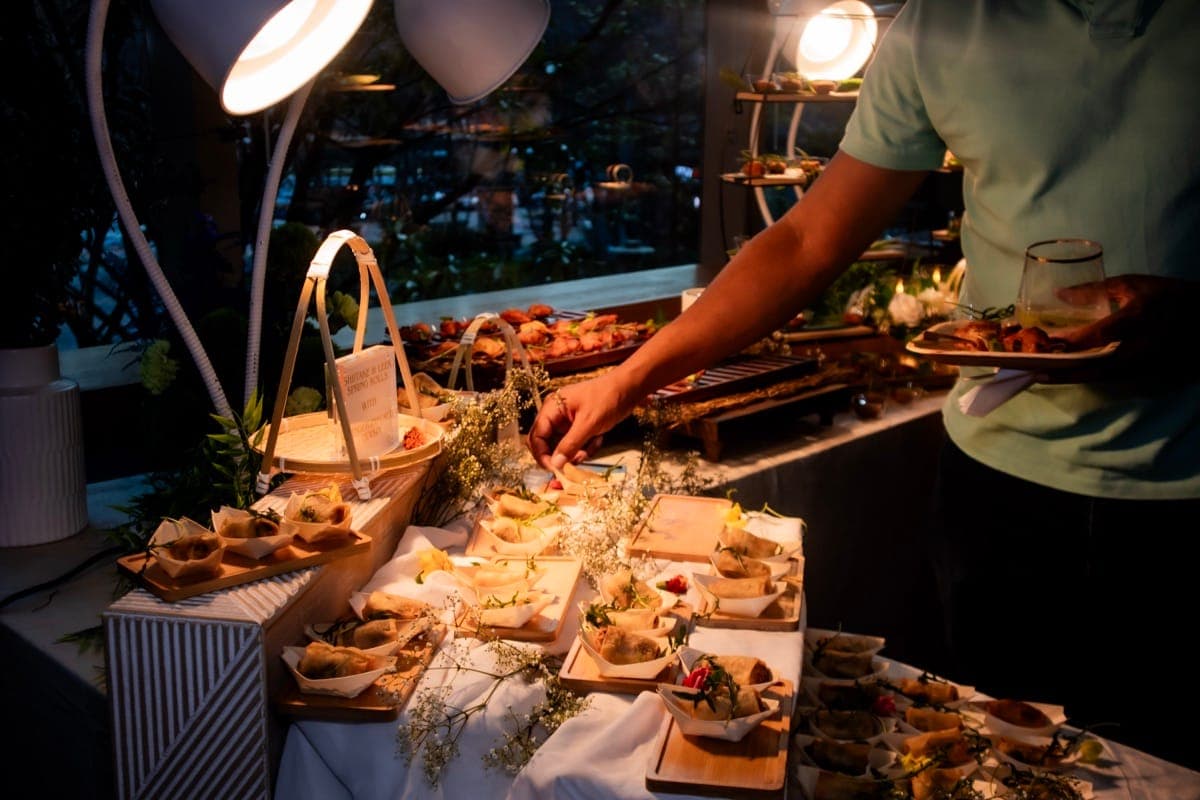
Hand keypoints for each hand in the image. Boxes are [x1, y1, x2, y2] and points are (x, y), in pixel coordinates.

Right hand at [527, 377, 634, 469]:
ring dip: (577, 452)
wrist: (628, 388)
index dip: (542, 455)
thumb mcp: (588, 423)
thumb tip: (555, 464)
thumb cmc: (607, 398)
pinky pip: (576, 444)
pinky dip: (586, 447)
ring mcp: (567, 421)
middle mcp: (555, 415)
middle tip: (575, 463)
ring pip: (563, 447)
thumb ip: (570, 444)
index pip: (536, 436)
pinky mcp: (578, 427)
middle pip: (547, 443)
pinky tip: (598, 439)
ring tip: (592, 446)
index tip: (555, 469)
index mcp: (551, 408)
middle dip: (561, 455)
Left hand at [1045, 274, 1197, 382]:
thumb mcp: (1135, 285)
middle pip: (1094, 366)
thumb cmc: (1170, 296)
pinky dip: (1088, 376)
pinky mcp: (1147, 374)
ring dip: (1072, 377)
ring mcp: (1144, 364)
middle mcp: (1139, 348)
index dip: (1068, 342)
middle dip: (1063, 371)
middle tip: (1033, 371)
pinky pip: (1112, 378)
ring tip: (1043, 375)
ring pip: (1101, 377)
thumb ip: (1096, 290)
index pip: (1097, 336)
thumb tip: (1060, 294)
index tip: (1042, 343)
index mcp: (1137, 320)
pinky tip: (1070, 374)